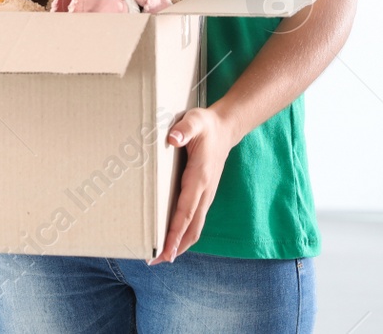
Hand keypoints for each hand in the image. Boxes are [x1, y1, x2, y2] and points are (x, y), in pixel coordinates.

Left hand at [148, 106, 236, 264]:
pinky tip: (173, 240)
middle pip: (191, 228)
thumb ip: (184, 129)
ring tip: (161, 257)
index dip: (175, 233)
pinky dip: (184, 234)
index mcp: (200, 178)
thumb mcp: (195, 120)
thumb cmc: (207, 126)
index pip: (185, 212)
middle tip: (156, 261)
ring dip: (180, 244)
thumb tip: (172, 139)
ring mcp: (206, 195)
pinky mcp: (204, 195)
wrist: (226, 128)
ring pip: (195, 227)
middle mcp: (205, 191)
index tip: (165, 252)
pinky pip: (195, 220)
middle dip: (175, 247)